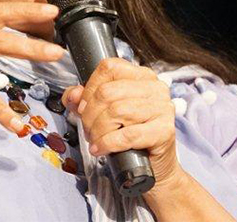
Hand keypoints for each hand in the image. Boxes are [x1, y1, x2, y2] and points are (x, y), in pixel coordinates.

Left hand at [62, 58, 180, 183]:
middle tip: (88, 129)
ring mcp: (163, 108)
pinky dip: (107, 143)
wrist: (154, 167)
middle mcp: (155, 88)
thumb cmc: (130, 137)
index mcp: (142, 76)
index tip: (82, 107)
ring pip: (116, 112)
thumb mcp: (103, 113)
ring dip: (98, 130)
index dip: (89, 88)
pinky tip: (100, 149)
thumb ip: (85, 100)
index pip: (109, 68)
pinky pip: (127, 135)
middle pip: (108, 92)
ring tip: (95, 140)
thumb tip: (72, 94)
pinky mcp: (164, 130)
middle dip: (90, 114)